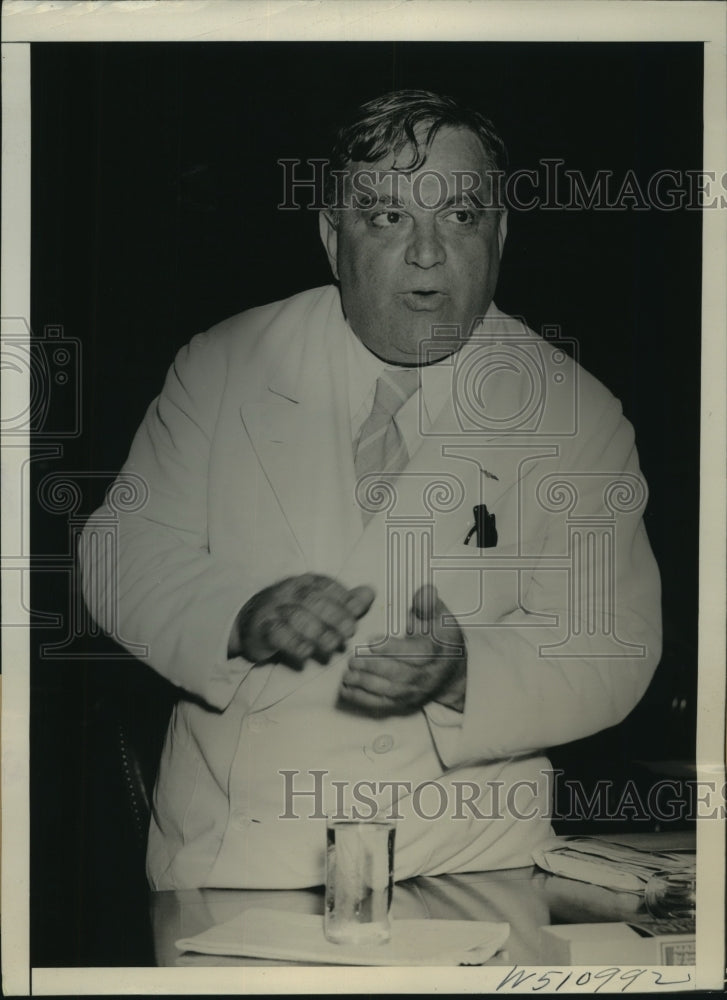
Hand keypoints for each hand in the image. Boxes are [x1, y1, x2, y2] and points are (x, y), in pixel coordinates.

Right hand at [229, 573, 374, 665]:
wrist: (251, 625)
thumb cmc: (292, 614)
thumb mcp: (319, 604)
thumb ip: (345, 601)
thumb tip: (371, 591)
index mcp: (305, 582)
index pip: (326, 585)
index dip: (343, 598)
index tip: (356, 614)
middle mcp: (288, 591)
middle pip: (313, 599)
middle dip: (334, 616)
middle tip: (349, 632)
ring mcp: (273, 609)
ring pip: (297, 616)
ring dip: (318, 632)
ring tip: (332, 646)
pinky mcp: (261, 628)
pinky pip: (278, 634)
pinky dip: (294, 644)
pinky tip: (307, 653)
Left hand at [339, 584, 466, 715]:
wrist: (452, 673)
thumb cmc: (442, 640)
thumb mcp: (441, 618)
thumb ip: (429, 605)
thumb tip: (425, 591)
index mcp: (435, 652)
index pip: (416, 654)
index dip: (393, 649)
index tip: (372, 641)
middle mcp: (425, 675)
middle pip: (399, 675)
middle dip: (373, 668)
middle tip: (353, 659)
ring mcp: (414, 691)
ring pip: (389, 692)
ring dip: (365, 685)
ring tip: (348, 674)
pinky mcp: (404, 702)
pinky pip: (383, 704)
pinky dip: (363, 699)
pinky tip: (347, 690)